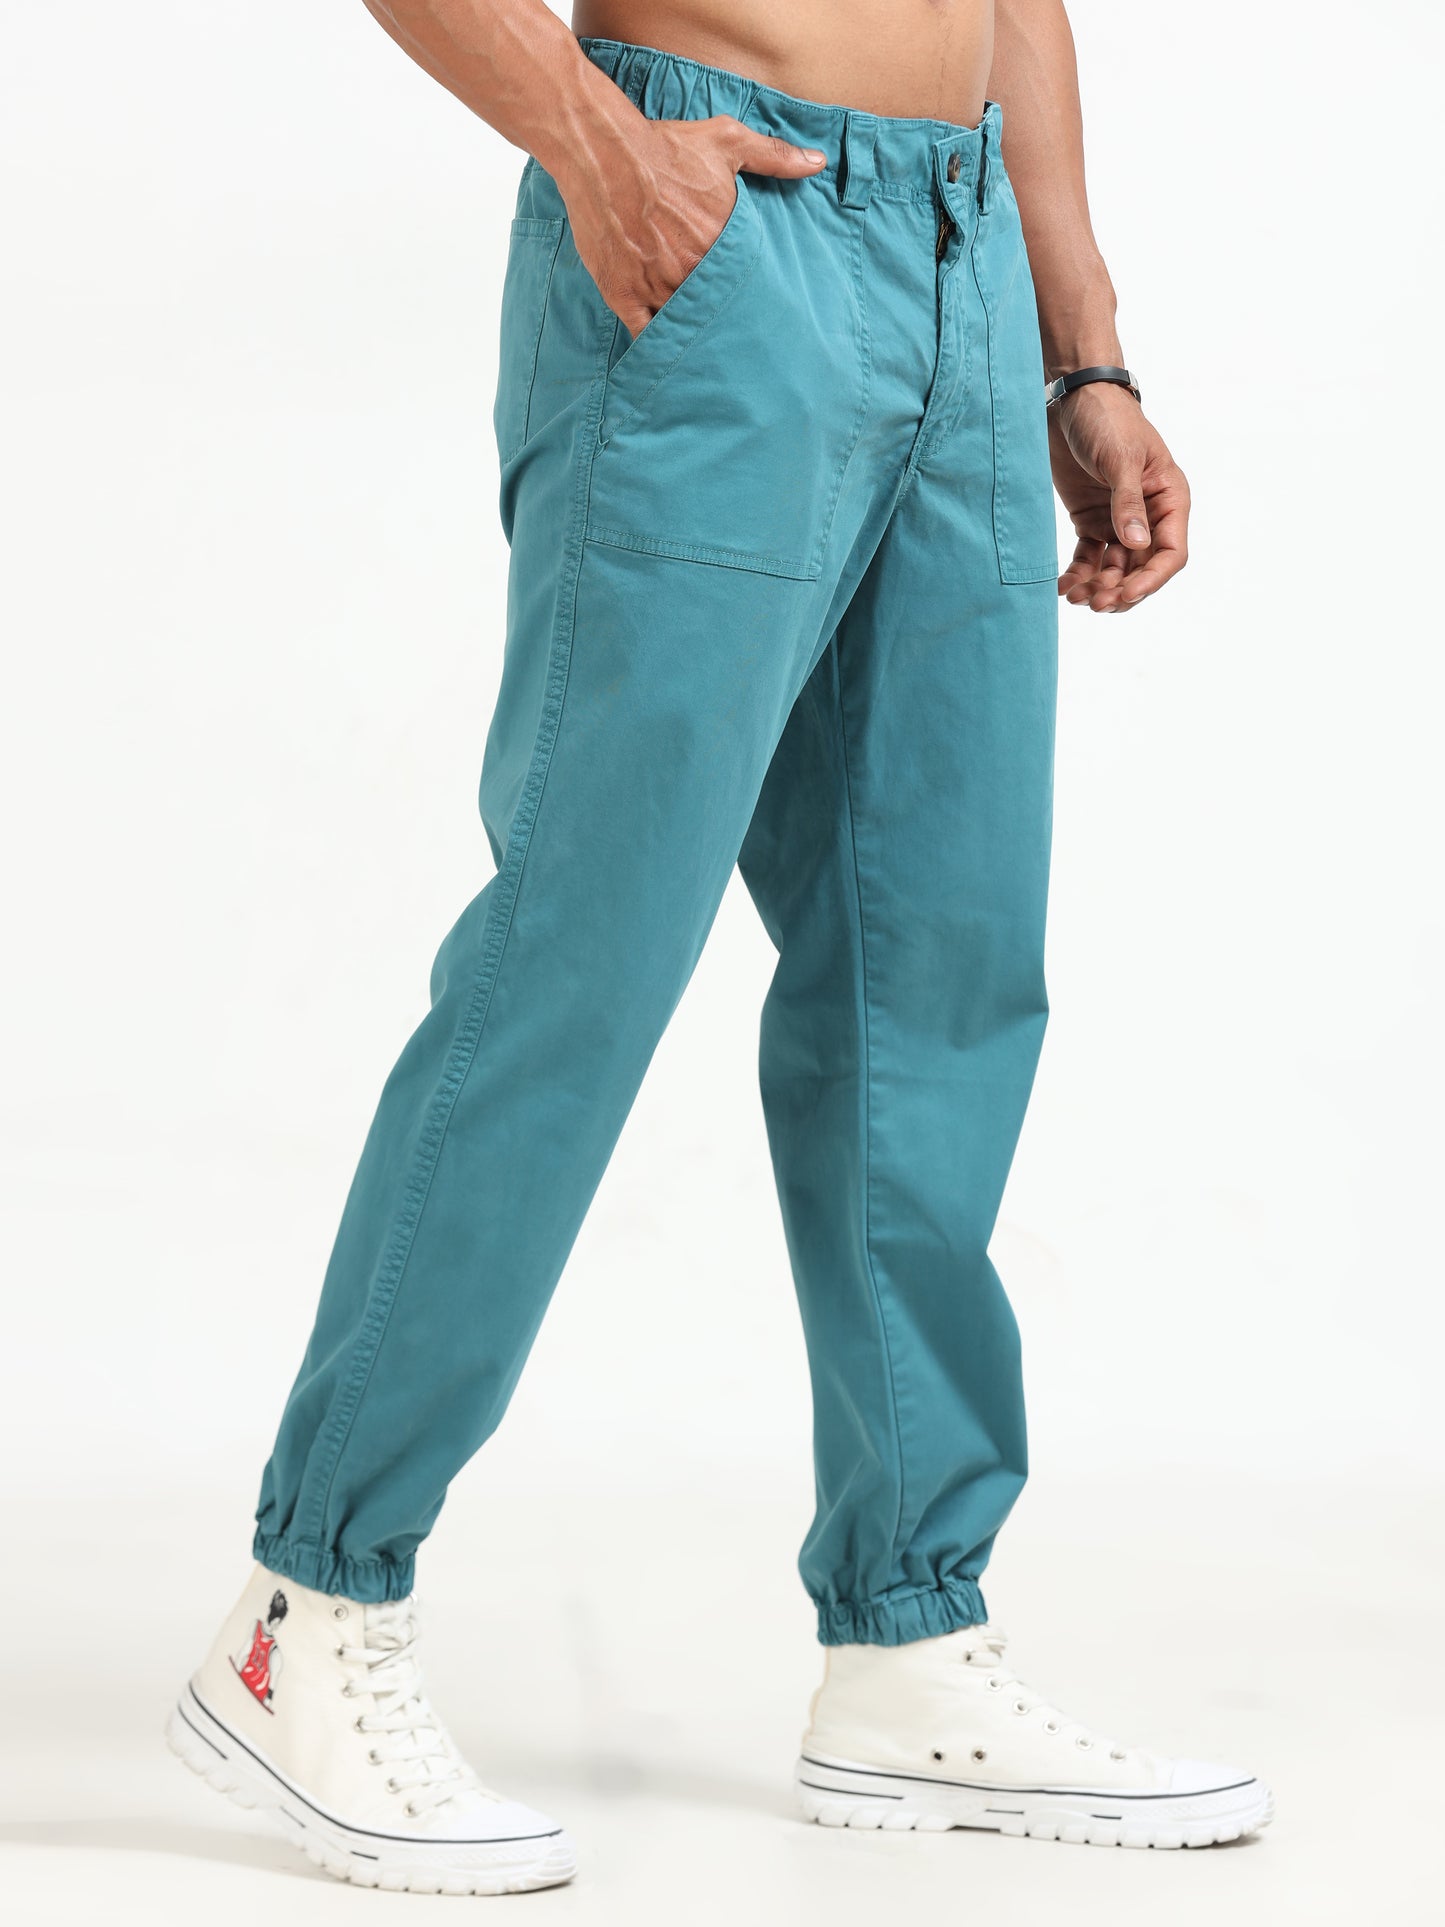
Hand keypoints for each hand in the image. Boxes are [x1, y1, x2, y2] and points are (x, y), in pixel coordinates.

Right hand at [555, 115, 824, 339]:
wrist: (602, 150)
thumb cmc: (664, 146)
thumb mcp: (727, 141)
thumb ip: (774, 156)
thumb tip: (816, 162)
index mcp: (721, 243)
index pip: (747, 284)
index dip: (751, 293)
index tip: (757, 301)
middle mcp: (691, 272)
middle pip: (718, 309)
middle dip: (726, 316)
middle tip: (738, 332)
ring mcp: (656, 287)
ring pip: (685, 324)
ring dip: (695, 332)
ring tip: (708, 346)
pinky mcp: (624, 294)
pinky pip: (646, 335)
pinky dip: (658, 344)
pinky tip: (670, 353)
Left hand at [1049, 385, 1190, 612]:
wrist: (1073, 399)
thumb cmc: (1108, 419)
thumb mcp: (1120, 459)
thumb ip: (1127, 503)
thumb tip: (1136, 545)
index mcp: (1169, 498)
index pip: (1170, 552)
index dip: (1151, 579)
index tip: (1126, 594)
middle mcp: (1148, 515)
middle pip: (1141, 568)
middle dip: (1121, 590)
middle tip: (1096, 604)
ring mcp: (1118, 520)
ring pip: (1114, 569)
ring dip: (1098, 587)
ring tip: (1077, 599)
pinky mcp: (1091, 521)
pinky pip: (1088, 558)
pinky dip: (1078, 575)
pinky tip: (1063, 587)